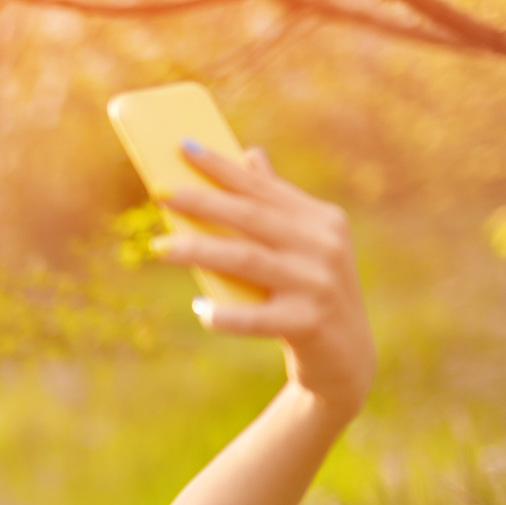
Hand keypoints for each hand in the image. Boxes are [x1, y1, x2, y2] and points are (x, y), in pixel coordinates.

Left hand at [156, 144, 376, 417]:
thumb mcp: (302, 246)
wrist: (346, 357)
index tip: (183, 147)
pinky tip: (201, 308)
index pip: (263, 187)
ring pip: (248, 260)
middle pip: (252, 217)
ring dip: (199, 250)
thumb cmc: (310, 293)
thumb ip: (276, 205)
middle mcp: (324, 246)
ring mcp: (318, 284)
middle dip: (204, 201)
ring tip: (160, 246)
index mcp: (320, 220)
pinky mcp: (308, 323)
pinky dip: (224, 314)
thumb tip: (250, 154)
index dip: (222, 167)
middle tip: (160, 193)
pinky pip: (255, 318)